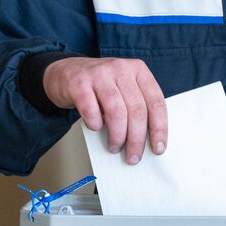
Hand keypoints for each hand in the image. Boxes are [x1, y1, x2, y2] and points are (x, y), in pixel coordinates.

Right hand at [42, 57, 167, 163]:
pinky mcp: (79, 83)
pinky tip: (96, 128)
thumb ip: (136, 106)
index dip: (159, 128)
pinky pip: (91, 110)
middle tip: (133, 156)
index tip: (158, 148)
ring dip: (117, 135)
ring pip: (116, 111)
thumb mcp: (124, 87)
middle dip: (137, 139)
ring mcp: (99, 74)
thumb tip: (147, 140)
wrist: (65, 72)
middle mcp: (121, 69)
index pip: (156, 102)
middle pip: (136, 110)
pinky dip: (95, 124)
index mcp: (138, 70)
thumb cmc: (100, 85)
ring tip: (115, 147)